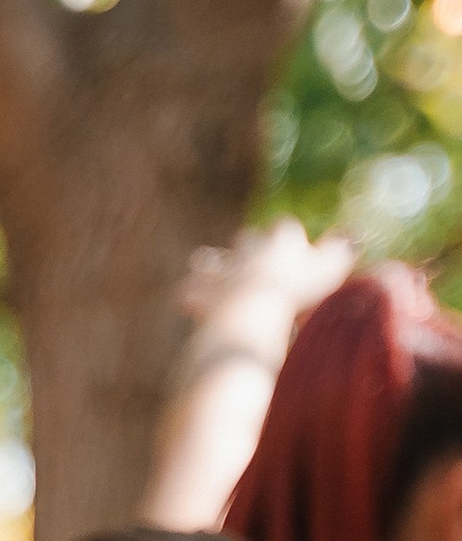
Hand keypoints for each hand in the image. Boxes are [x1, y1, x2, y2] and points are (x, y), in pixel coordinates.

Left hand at [177, 220, 351, 340]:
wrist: (255, 310)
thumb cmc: (297, 293)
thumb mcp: (328, 272)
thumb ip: (340, 253)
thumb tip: (354, 238)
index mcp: (280, 244)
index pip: (286, 230)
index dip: (289, 238)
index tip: (292, 243)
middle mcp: (249, 252)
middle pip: (247, 240)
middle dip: (248, 246)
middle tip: (250, 254)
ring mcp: (224, 272)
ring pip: (211, 260)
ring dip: (210, 264)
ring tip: (204, 265)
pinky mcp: (203, 295)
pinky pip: (190, 291)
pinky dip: (191, 294)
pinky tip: (187, 298)